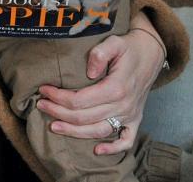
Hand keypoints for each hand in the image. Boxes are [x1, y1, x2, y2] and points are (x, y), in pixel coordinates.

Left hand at [35, 12, 164, 154]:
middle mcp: (123, 105)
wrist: (151, 53)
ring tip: (54, 126)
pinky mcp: (135, 119)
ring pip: (98, 131)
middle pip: (84, 117)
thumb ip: (100, 53)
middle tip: (41, 105)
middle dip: (58, 112)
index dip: (58, 97)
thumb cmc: (129, 47)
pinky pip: (126, 140)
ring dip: (74, 132)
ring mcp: (130, 114)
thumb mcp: (114, 43)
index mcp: (116, 88)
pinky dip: (113, 149)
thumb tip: (89, 72)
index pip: (80, 100)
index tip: (44, 90)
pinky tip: (97, 151)